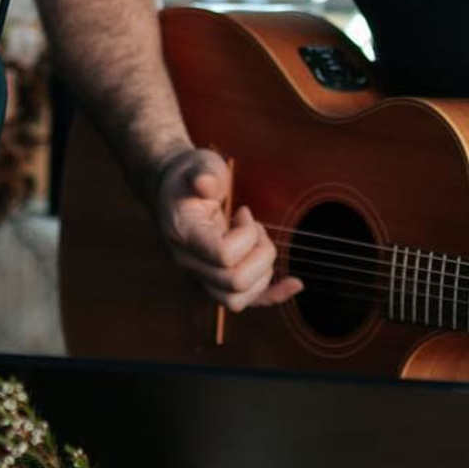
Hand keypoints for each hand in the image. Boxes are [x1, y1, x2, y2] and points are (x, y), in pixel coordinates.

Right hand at [150, 147, 302, 312]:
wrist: (173, 191)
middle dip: (259, 253)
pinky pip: (246, 302)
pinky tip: (295, 284)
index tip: (244, 213)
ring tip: (257, 241)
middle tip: (255, 227)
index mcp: (185, 235)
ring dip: (262, 271)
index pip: (223, 256)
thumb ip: (203, 174)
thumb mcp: (197, 166)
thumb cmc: (189, 178)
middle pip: (235, 283)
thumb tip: (205, 181)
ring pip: (239, 300)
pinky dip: (273, 296)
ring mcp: (202, 275)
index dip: (246, 236)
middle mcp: (191, 262)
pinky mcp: (217, 280)